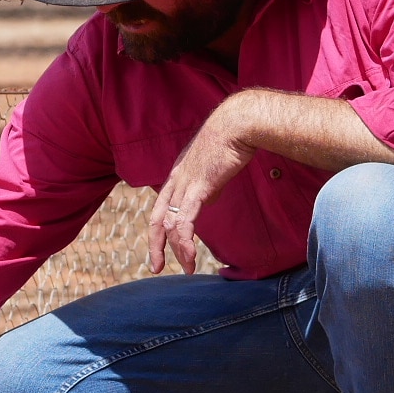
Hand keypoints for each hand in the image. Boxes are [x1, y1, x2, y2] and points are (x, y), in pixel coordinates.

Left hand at [148, 92, 255, 273]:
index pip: (160, 209)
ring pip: (171, 226)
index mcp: (177, 176)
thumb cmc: (230, 142)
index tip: (160, 250)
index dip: (157, 231)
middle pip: (157, 220)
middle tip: (157, 267)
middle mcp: (175, 181)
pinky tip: (190, 255)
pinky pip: (185, 221)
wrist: (237, 125)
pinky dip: (186, 241)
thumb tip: (206, 201)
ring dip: (178, 250)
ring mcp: (184, 185)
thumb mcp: (213, 169)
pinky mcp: (197, 188)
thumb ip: (206, 187)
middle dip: (156, 247)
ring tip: (188, 267)